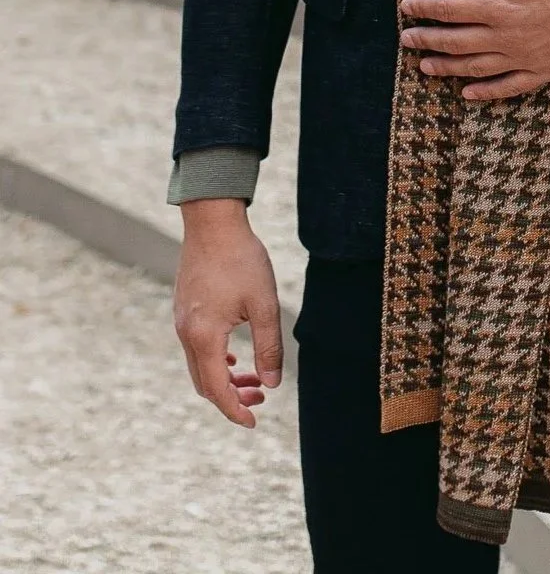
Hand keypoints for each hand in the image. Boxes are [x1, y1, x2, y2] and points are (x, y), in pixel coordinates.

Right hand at [173, 199, 281, 427]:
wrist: (213, 222)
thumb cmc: (241, 260)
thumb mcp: (263, 304)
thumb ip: (268, 346)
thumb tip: (273, 383)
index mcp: (204, 337)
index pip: (217, 390)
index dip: (235, 411)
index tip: (254, 423)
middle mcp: (186, 334)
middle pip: (205, 383)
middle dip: (232, 397)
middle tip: (262, 397)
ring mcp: (181, 321)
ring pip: (199, 365)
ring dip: (224, 377)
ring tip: (254, 378)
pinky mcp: (183, 309)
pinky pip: (195, 347)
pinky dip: (214, 360)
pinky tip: (234, 355)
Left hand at [399, 0, 549, 101]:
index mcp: (500, 4)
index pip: (450, 8)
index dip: (425, 8)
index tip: (407, 7)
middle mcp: (507, 37)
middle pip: (456, 41)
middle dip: (427, 39)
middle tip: (406, 38)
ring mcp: (525, 58)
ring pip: (476, 68)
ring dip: (447, 67)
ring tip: (425, 66)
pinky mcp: (545, 70)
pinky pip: (509, 87)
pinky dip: (486, 93)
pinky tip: (468, 93)